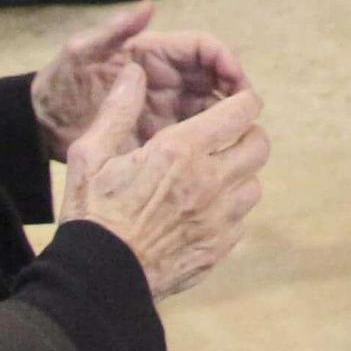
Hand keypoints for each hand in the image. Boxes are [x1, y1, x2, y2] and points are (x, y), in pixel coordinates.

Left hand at [32, 4, 251, 158]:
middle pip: (216, 78)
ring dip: (227, 118)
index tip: (237, 81)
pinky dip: (210, 140)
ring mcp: (166, 108)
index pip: (203, 48)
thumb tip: (148, 4)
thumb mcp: (80, 53)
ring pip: (210, 108)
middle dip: (236, 92)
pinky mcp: (160, 135)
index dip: (225, 60)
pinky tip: (217, 154)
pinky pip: (194, 134)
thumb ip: (113, 30)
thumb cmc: (59, 84)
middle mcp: (168, 79)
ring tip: (237, 137)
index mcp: (155, 54)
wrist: (40, 128)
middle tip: (247, 115)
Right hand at [58, 71, 266, 300]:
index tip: (232, 104)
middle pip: (259, 144)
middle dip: (245, 135)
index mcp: (181, 151)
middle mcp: (210, 181)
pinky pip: (241, 221)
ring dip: (239, 176)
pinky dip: (229, 212)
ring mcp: (219, 218)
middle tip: (223, 140)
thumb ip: (117, 110)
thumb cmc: (91, 215)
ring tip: (210, 178)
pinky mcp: (219, 248)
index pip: (243, 111)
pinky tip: (201, 212)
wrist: (96, 280)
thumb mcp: (91, 156)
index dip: (242, 102)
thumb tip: (134, 71)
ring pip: (254, 184)